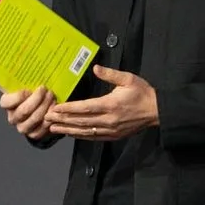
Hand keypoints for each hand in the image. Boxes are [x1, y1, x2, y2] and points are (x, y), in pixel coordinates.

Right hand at [1, 86, 56, 138]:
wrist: (37, 109)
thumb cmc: (31, 93)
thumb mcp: (25, 85)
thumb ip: (26, 81)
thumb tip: (35, 71)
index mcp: (6, 104)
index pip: (7, 102)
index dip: (20, 95)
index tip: (30, 89)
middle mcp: (12, 118)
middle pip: (25, 110)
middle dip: (38, 99)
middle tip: (47, 90)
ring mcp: (23, 128)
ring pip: (36, 118)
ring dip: (46, 106)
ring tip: (52, 97)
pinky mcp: (34, 134)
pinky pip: (44, 126)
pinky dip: (51, 116)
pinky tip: (55, 107)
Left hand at [43, 65, 160, 141]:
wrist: (157, 111)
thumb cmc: (143, 93)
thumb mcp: (129, 79)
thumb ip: (110, 74)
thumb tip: (95, 68)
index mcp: (111, 104)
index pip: (85, 107)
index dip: (69, 108)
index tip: (56, 108)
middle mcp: (109, 119)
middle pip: (81, 121)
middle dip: (63, 120)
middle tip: (47, 118)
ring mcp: (111, 129)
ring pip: (85, 131)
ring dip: (68, 130)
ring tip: (53, 128)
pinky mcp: (114, 136)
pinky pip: (94, 137)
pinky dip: (80, 136)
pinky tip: (70, 134)